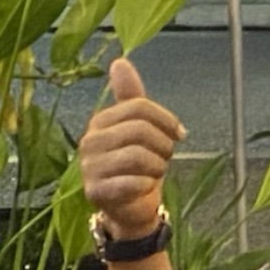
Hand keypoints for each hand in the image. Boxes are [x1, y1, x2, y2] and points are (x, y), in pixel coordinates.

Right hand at [79, 57, 182, 235]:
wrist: (130, 207)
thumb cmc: (137, 166)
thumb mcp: (138, 129)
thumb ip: (131, 98)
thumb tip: (120, 61)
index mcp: (101, 121)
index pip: (138, 107)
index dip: (166, 120)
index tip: (179, 134)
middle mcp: (90, 141)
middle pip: (140, 130)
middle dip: (164, 146)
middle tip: (165, 158)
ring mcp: (89, 167)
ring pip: (138, 156)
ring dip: (158, 167)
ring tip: (154, 173)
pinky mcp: (95, 192)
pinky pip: (131, 183)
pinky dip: (146, 186)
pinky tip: (144, 187)